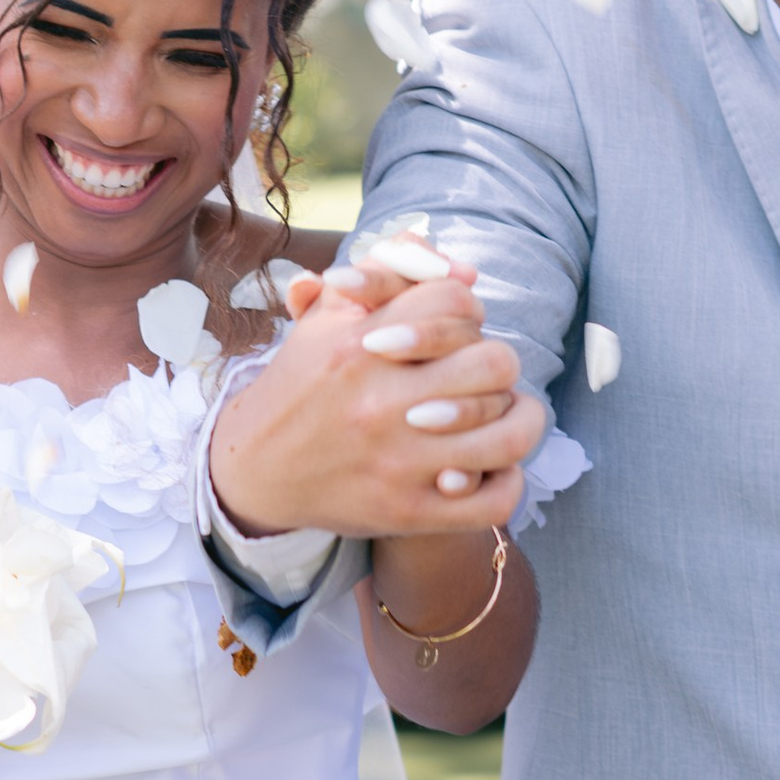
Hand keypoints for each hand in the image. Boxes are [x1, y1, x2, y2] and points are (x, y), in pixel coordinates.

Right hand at [209, 250, 544, 539]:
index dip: (467, 307)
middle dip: (497, 360)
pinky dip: (508, 481)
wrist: (257, 469)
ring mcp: (398, 463)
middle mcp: (380, 404)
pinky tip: (494, 464)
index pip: (455, 302)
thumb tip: (463, 267)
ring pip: (508, 435)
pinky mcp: (408, 512)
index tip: (460, 324)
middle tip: (485, 371)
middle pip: (494, 363)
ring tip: (513, 412)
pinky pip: (494, 500)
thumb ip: (388, 274)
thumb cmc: (304, 383)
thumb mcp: (328, 318)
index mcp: (360, 347)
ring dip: (522, 419)